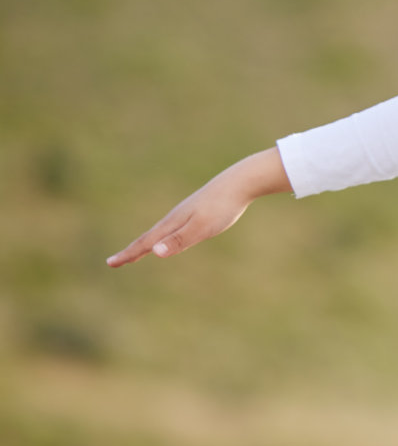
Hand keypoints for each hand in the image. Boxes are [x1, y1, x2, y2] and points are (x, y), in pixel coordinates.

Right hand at [106, 147, 289, 266]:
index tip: (110, 263)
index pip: (145, 243)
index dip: (128, 254)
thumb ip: (179, 240)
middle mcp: (175, 217)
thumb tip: (153, 252)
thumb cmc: (222, 207)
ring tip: (140, 251)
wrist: (240, 182)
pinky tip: (171, 236)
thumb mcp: (202, 228)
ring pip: (161, 231)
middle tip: (116, 261)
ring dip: (147, 243)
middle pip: (149, 237)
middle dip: (132, 251)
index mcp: (172, 224)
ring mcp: (185, 213)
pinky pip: (175, 226)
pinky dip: (165, 235)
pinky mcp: (197, 210)